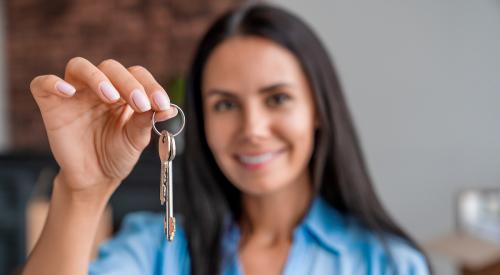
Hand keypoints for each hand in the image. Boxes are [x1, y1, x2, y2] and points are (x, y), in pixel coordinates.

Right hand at [30, 57, 175, 197]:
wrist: (95, 179)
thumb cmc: (117, 154)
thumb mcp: (136, 139)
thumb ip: (147, 121)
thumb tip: (170, 109)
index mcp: (124, 91)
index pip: (137, 74)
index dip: (150, 85)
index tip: (162, 105)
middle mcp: (99, 87)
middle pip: (111, 67)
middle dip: (128, 83)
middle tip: (141, 104)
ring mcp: (75, 94)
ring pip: (79, 66)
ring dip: (97, 77)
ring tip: (111, 97)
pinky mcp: (52, 105)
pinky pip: (43, 84)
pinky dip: (52, 83)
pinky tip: (67, 92)